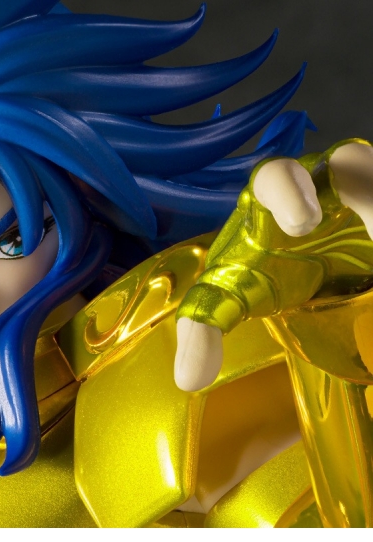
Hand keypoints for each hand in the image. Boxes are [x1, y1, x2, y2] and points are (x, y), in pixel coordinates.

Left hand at [174, 140, 372, 391]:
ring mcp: (363, 194)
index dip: (291, 190)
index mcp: (270, 199)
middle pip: (350, 162)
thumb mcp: (229, 297)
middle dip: (368, 189)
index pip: (277, 176)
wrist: (299, 274)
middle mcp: (322, 184)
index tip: (302, 225)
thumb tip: (187, 380)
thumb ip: (203, 329)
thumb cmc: (256, 272)